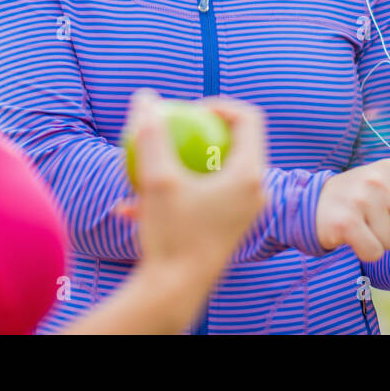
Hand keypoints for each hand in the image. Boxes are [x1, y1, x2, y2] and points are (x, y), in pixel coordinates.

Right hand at [114, 90, 266, 278]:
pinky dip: (177, 190)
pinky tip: (134, 200)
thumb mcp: (156, 181)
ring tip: (149, 162)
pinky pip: (205, 195)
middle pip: (234, 142)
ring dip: (182, 164)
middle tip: (171, 127)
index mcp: (250, 175)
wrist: (176, 293)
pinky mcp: (229, 226)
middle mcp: (255, 191)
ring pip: (215, 170)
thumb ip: (151, 135)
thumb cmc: (170, 236)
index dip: (219, 104)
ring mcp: (244, 210)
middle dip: (199, 131)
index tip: (187, 108)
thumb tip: (145, 97)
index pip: (248, 118)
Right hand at [316, 153, 389, 260]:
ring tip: (364, 227)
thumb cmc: (354, 198)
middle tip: (383, 222)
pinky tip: (355, 238)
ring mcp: (360, 200)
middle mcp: (376, 180)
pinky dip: (367, 252)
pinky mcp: (345, 222)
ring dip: (382, 242)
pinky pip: (374, 251)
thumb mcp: (382, 189)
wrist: (309, 204)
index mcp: (389, 169)